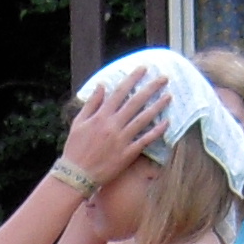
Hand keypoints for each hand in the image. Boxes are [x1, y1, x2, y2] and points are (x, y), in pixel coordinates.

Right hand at [57, 70, 169, 184]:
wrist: (76, 175)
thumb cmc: (75, 148)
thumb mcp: (78, 122)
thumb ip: (91, 103)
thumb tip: (101, 85)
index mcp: (101, 116)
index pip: (120, 92)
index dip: (133, 79)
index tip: (143, 69)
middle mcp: (113, 125)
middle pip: (136, 102)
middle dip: (151, 88)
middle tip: (164, 78)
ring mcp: (122, 139)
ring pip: (143, 119)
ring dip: (158, 106)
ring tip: (169, 96)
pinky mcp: (127, 154)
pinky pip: (145, 140)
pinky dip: (156, 131)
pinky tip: (166, 123)